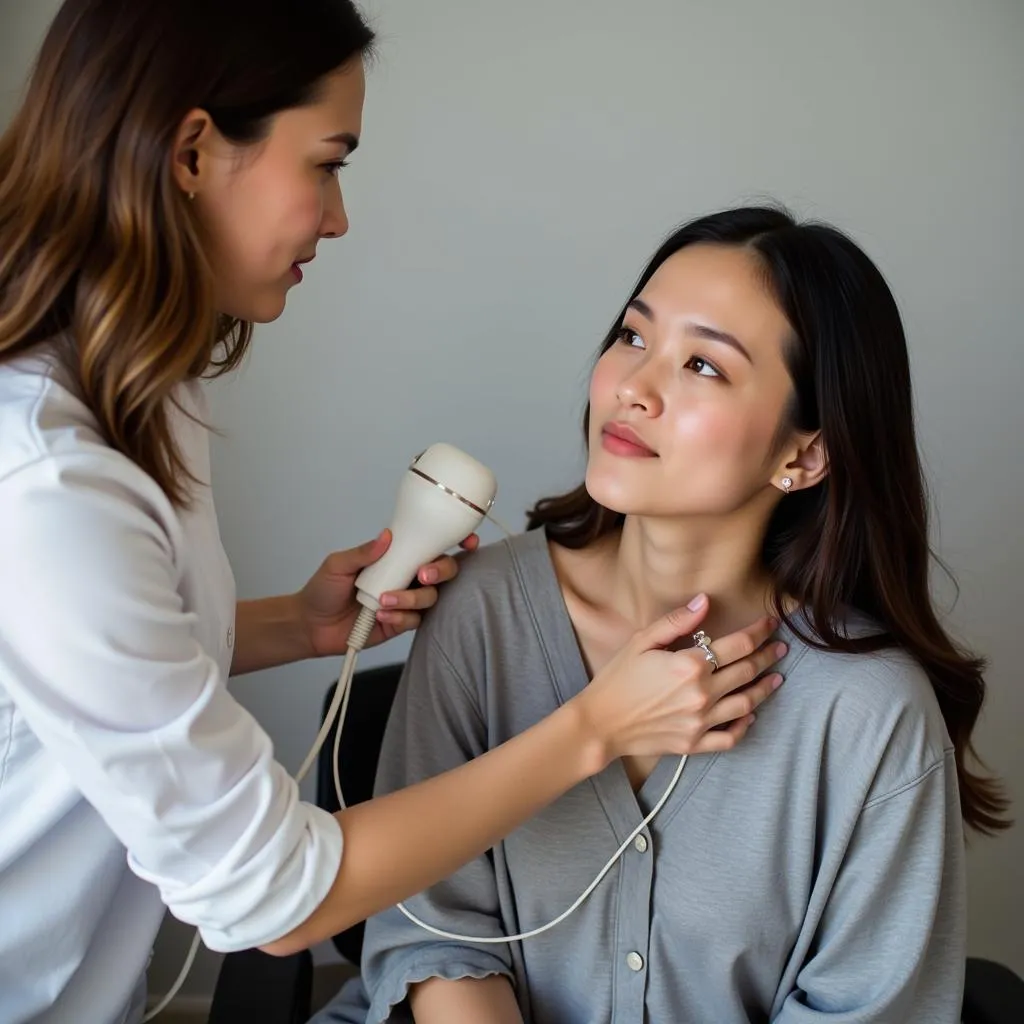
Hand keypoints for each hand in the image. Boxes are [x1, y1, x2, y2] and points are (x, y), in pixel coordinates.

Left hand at [298, 529, 479, 655]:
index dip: (454, 541)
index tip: (466, 541)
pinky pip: (415, 620)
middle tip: (422, 575)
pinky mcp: (401, 623)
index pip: (429, 545)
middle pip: (443, 571)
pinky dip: (401, 616)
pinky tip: (381, 615)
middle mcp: (407, 576)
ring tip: (384, 601)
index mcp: (396, 556)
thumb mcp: (338, 565)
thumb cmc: (323, 589)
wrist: (311, 625)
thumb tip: (386, 536)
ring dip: (411, 598)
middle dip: (440, 571)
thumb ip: (363, 553)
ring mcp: (406, 600)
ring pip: (430, 597)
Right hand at [572, 594, 786, 764]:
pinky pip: (730, 737)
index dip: (758, 632)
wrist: (600, 723)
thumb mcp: (642, 641)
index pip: (738, 645)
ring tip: (776, 679)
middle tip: (780, 649)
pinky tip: (750, 716)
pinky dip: (745, 726)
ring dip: (765, 689)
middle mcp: (701, 694)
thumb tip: (705, 601)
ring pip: (746, 704)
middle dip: (767, 657)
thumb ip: (676, 621)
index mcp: (690, 665)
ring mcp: (700, 721)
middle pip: (747, 671)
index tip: (770, 624)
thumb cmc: (617, 679)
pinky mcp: (694, 743)